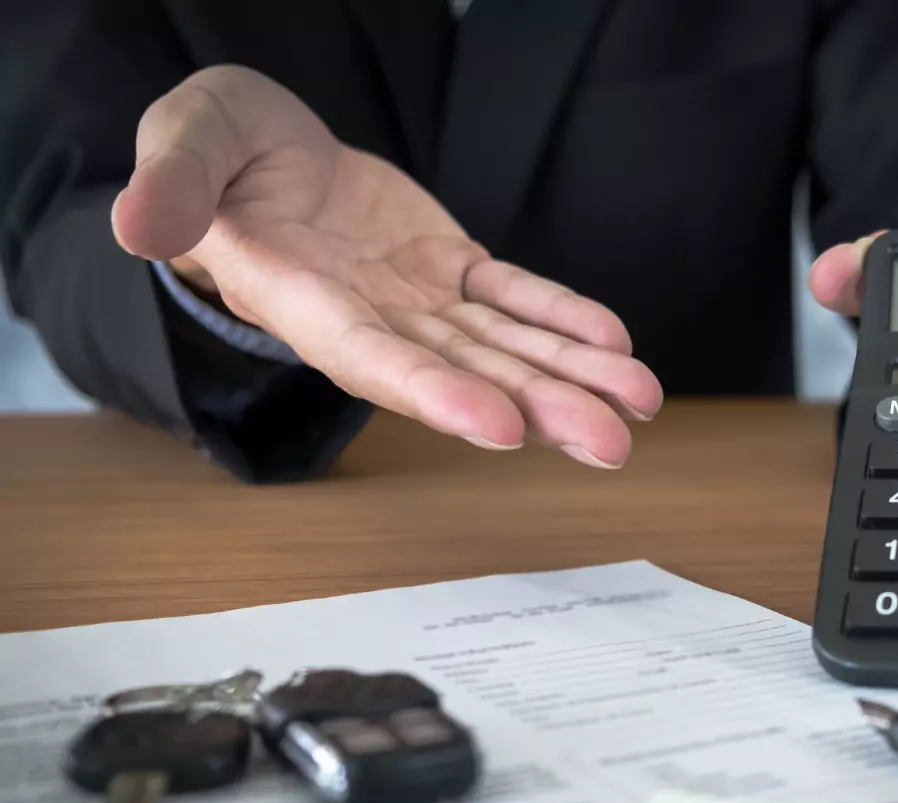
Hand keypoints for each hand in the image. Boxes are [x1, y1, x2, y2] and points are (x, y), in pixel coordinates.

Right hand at [112, 66, 661, 467]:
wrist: (258, 149)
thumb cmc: (212, 153)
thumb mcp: (184, 145)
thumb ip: (174, 184)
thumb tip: (140, 224)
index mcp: (299, 300)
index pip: (371, 358)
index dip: (433, 393)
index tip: (500, 428)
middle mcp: (370, 318)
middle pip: (460, 374)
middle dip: (537, 408)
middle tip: (609, 444)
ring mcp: (416, 298)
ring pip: (501, 345)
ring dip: (569, 374)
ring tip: (638, 401)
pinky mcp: (449, 267)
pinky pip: (512, 295)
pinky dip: (560, 315)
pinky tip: (612, 341)